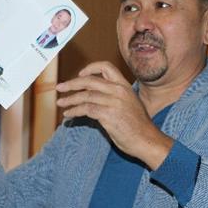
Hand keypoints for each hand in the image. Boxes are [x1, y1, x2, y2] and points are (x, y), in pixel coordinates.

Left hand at [56, 61, 172, 168]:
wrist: (147, 140)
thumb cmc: (138, 126)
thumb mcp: (130, 104)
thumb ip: (114, 97)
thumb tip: (92, 97)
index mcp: (125, 86)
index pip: (106, 67)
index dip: (91, 68)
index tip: (80, 74)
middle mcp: (118, 91)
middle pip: (89, 81)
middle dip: (72, 84)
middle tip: (60, 87)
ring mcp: (113, 102)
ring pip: (85, 96)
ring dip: (70, 99)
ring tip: (60, 103)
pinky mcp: (108, 115)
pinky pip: (86, 109)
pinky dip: (74, 111)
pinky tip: (69, 115)